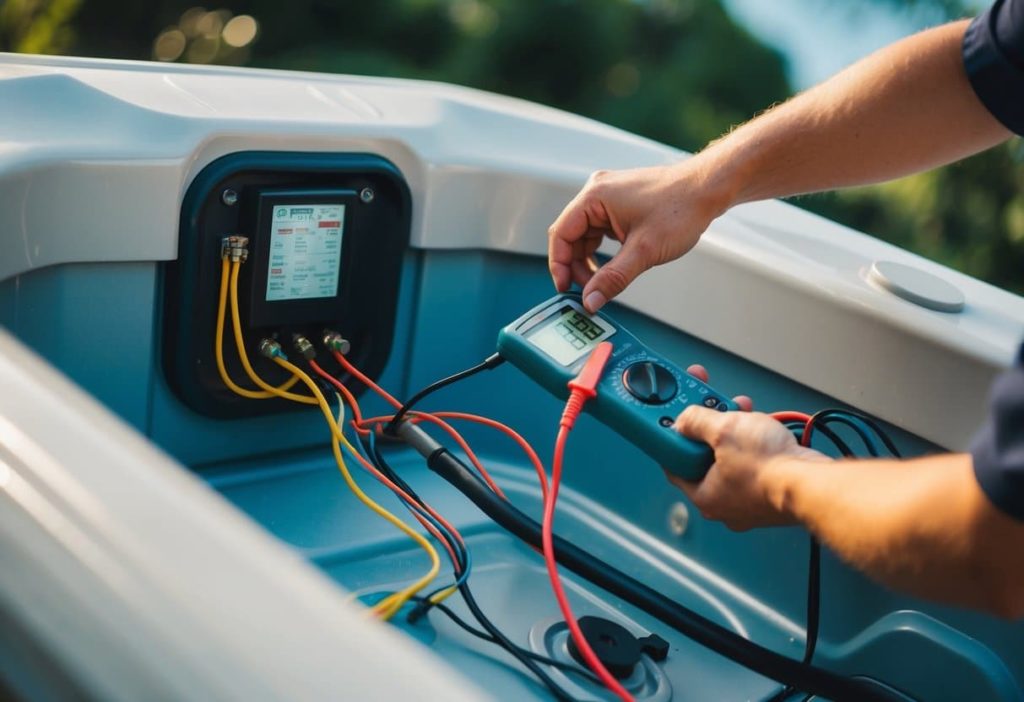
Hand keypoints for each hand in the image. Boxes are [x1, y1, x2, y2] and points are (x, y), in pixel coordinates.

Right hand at [547, 160, 729, 312]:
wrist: (709, 189)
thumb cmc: (681, 209)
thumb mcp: (644, 251)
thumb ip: (613, 278)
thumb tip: (590, 301)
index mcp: (595, 196)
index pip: (561, 234)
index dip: (559, 265)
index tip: (565, 289)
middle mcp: (597, 191)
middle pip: (571, 235)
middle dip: (577, 266)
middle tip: (587, 292)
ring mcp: (609, 196)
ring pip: (586, 235)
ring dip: (589, 260)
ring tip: (602, 282)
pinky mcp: (621, 203)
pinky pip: (600, 230)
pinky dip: (603, 250)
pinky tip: (613, 266)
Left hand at [669, 366, 827, 530]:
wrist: (814, 482)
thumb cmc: (771, 468)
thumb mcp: (723, 430)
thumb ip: (697, 422)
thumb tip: (685, 420)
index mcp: (704, 495)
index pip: (675, 464)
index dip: (673, 437)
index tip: (675, 419)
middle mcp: (726, 503)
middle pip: (705, 457)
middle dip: (708, 426)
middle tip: (708, 405)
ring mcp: (751, 499)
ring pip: (732, 456)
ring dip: (734, 429)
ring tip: (738, 408)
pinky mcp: (771, 491)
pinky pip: (754, 461)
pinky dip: (754, 441)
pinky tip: (759, 423)